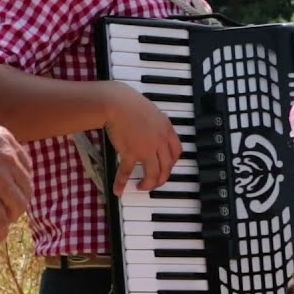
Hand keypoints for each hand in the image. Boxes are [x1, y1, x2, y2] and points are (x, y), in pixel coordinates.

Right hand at [0, 116, 32, 241]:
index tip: (15, 187)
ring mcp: (0, 180)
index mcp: (6, 143)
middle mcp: (8, 161)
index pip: (24, 165)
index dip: (21, 180)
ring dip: (13, 215)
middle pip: (25, 186)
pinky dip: (0, 230)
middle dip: (20, 199)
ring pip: (18, 204)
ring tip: (6, 221)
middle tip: (11, 207)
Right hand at [102, 82, 182, 196]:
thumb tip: (155, 128)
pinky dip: (121, 182)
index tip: (166, 167)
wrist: (117, 103)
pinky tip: (119, 190)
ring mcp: (146, 148)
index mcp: (166, 130)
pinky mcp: (130, 152)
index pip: (176, 152)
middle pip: (167, 166)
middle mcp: (159, 141)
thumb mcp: (151, 111)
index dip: (172, 163)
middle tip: (155, 182)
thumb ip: (156, 123)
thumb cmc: (130, 103)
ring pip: (153, 173)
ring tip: (142, 187)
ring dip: (149, 184)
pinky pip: (127, 171)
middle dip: (161, 178)